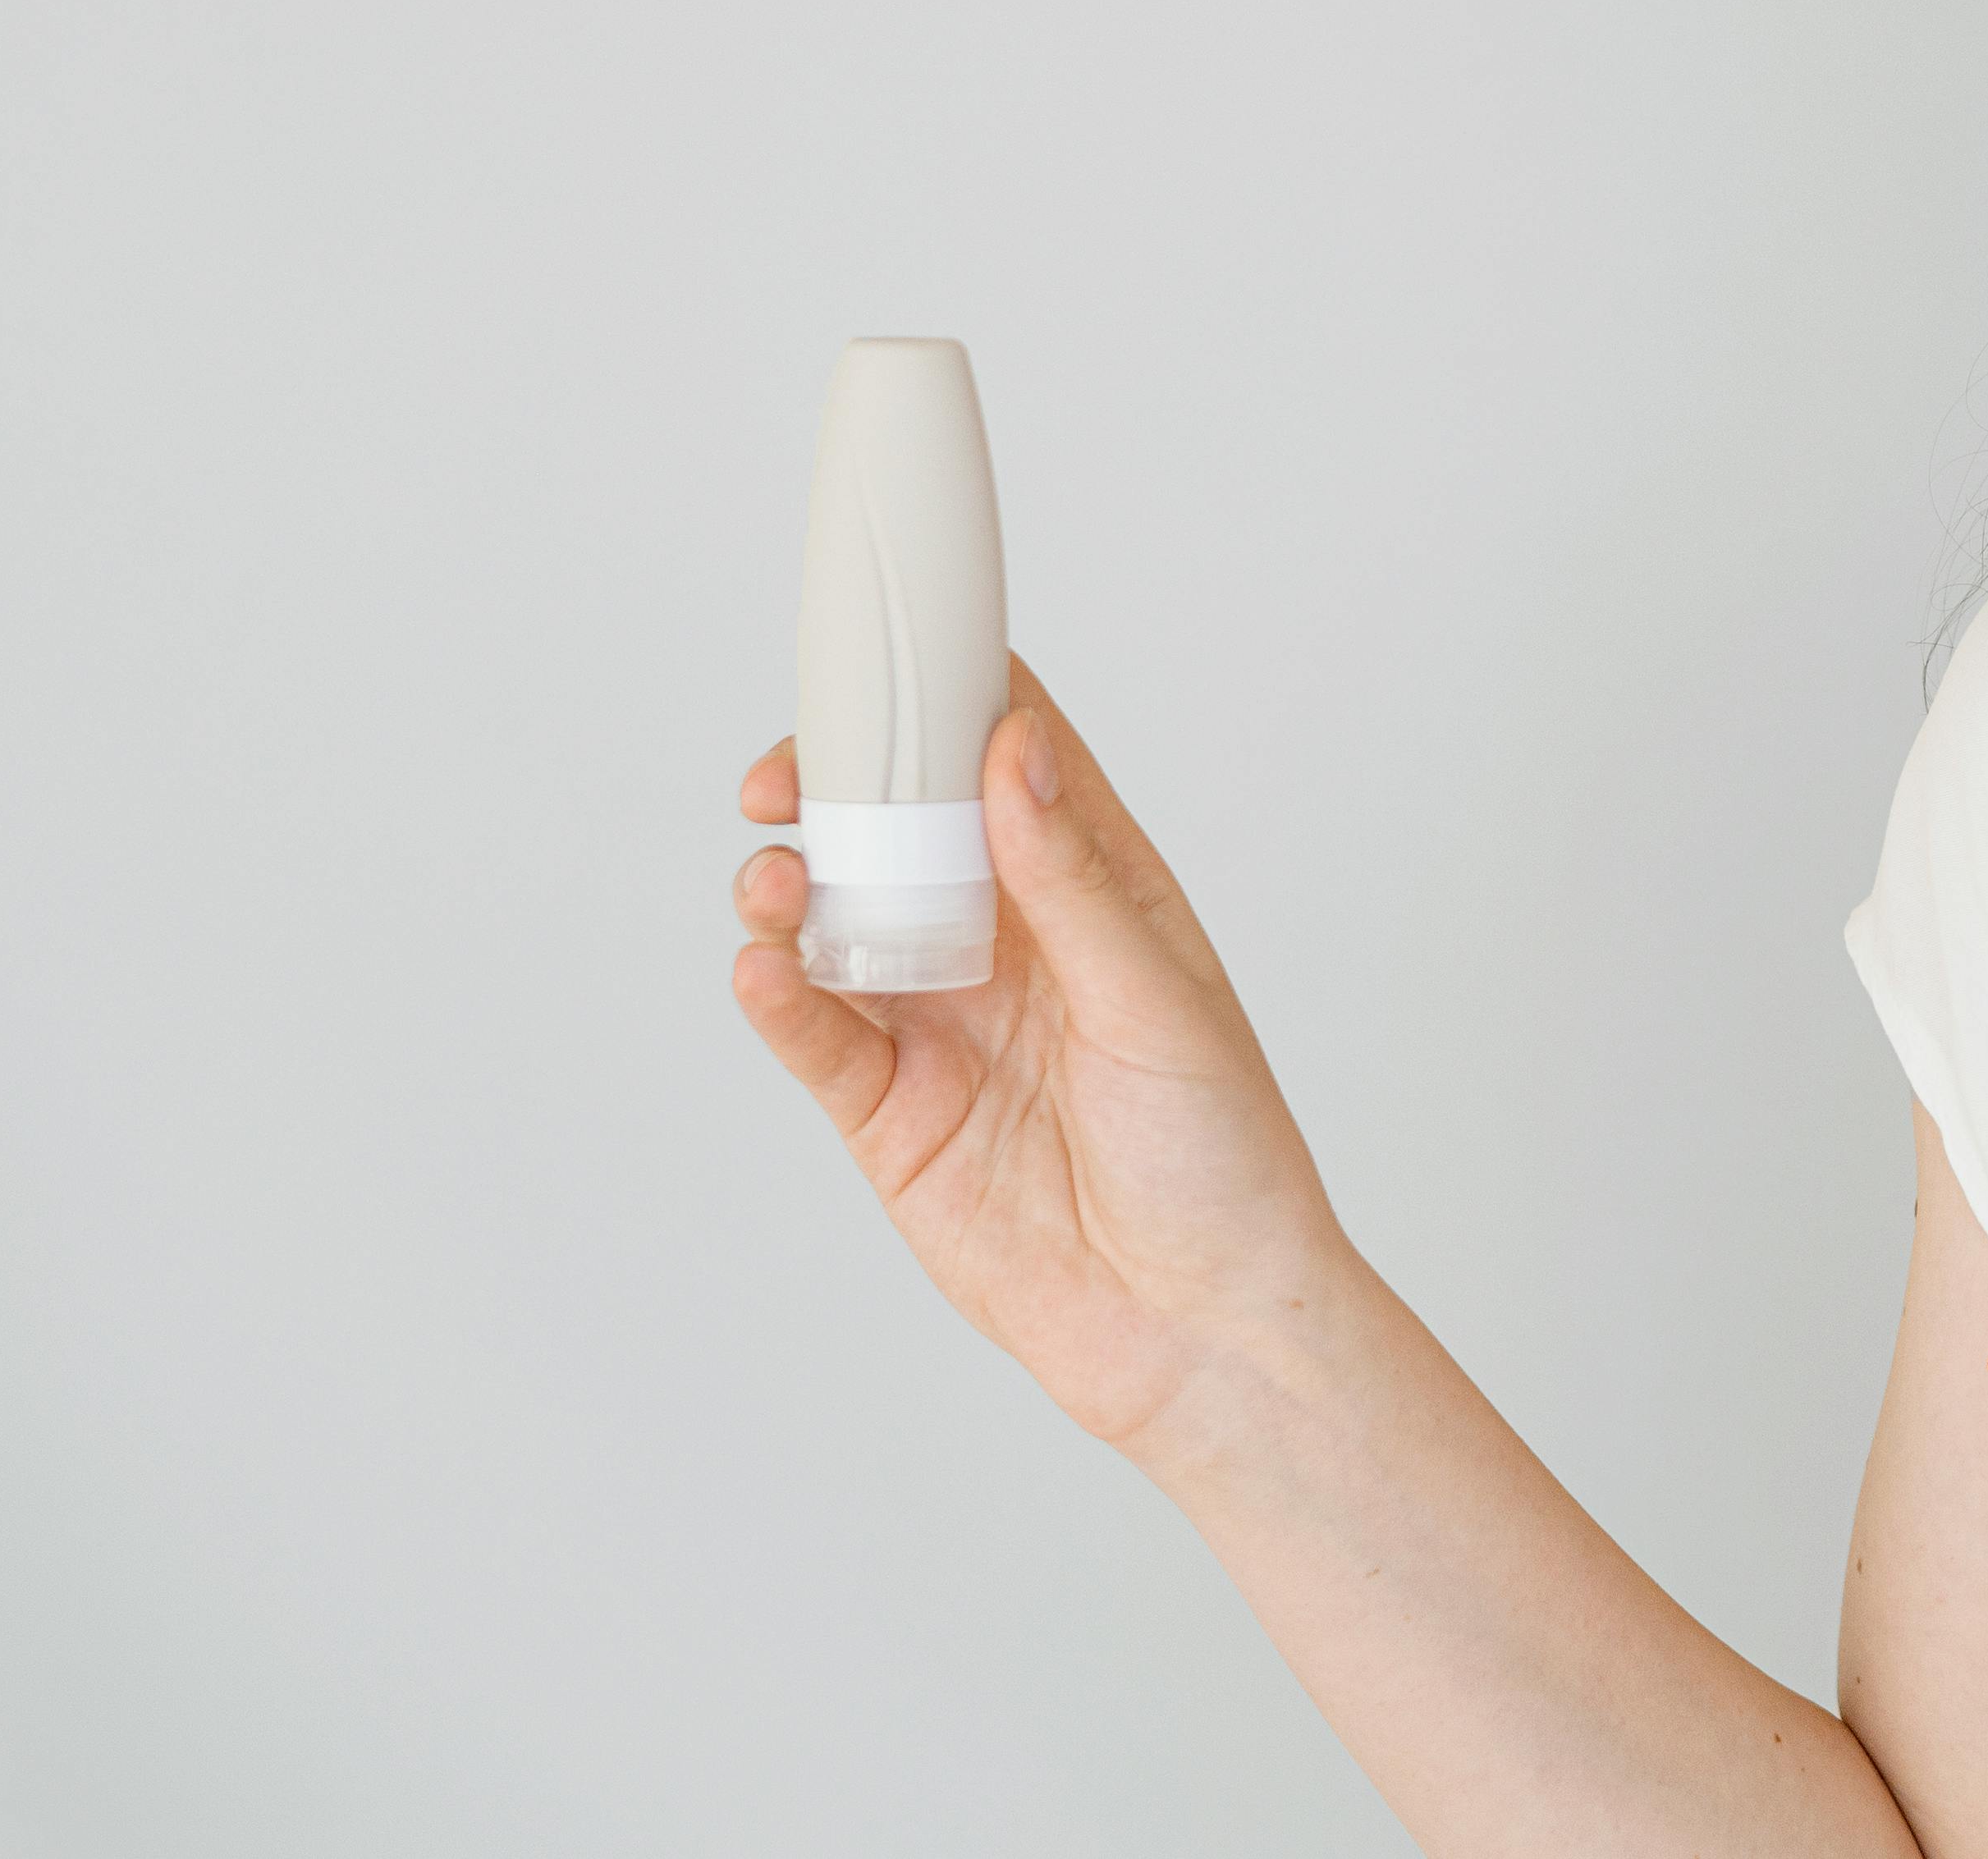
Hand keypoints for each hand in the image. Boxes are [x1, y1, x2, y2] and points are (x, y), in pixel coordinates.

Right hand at [728, 658, 1356, 1458]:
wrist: (1200, 1327)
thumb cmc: (1221, 1157)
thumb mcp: (1157, 1000)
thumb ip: (1071, 881)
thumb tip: (1011, 750)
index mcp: (1093, 889)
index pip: (1005, 758)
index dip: (943, 699)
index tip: (882, 660)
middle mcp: (1009, 943)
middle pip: (898, 827)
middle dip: (833, 789)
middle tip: (785, 777)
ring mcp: (943, 1024)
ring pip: (838, 924)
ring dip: (793, 890)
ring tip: (780, 885)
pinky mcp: (893, 1113)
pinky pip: (816, 1037)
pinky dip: (778, 999)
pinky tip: (766, 972)